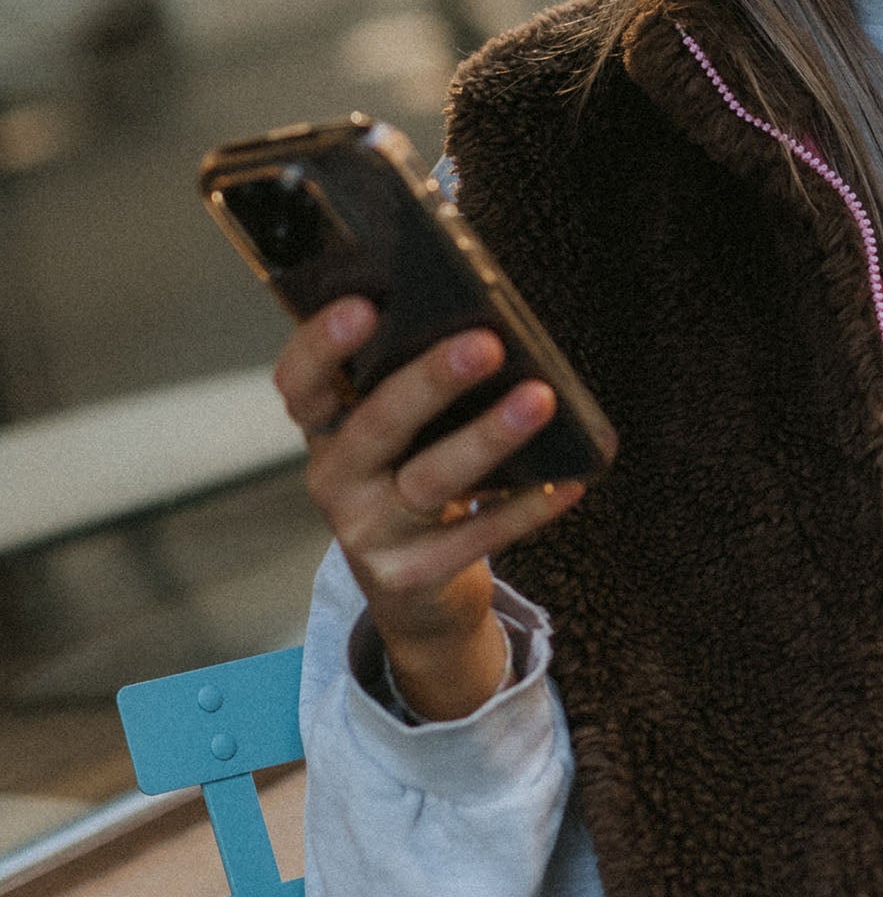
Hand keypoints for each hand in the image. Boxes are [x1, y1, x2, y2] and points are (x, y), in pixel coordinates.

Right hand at [274, 297, 583, 719]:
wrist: (413, 590)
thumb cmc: (411, 481)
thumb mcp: (397, 438)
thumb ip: (413, 388)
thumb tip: (484, 328)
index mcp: (325, 429)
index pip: (301, 382)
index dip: (323, 344)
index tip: (365, 306)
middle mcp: (335, 479)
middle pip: (376, 424)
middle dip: (431, 381)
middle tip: (486, 343)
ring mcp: (369, 532)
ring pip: (430, 480)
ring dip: (487, 437)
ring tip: (539, 400)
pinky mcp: (411, 575)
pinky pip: (476, 537)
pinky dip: (525, 508)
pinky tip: (566, 482)